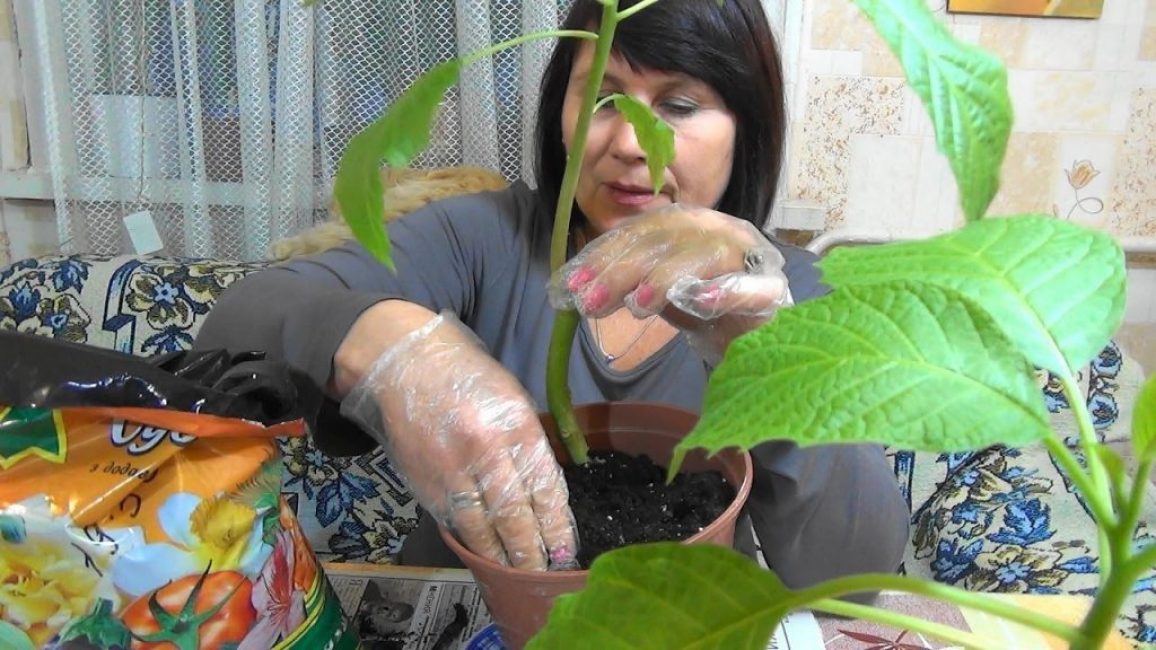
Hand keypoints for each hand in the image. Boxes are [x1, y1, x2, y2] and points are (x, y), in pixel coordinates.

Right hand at [339, 311, 576, 570]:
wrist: (407, 365)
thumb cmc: (469, 379)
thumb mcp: (512, 400)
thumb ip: (529, 444)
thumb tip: (545, 493)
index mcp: (516, 426)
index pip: (544, 488)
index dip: (556, 525)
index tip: (565, 550)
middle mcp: (485, 452)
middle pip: (514, 515)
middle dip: (531, 551)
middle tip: (545, 575)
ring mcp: (452, 471)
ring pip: (481, 527)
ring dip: (501, 557)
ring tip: (518, 577)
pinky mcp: (426, 483)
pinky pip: (455, 521)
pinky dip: (472, 542)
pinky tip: (486, 556)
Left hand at [550, 205, 791, 362]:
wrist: (759, 336)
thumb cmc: (705, 306)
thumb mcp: (659, 291)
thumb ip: (626, 284)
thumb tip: (579, 289)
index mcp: (690, 224)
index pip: (642, 231)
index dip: (605, 255)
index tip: (573, 284)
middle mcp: (720, 230)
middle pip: (667, 240)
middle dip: (623, 270)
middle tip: (591, 303)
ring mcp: (750, 257)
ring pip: (706, 255)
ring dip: (667, 277)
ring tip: (638, 305)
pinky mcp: (771, 290)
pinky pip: (749, 287)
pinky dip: (725, 292)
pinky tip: (701, 303)